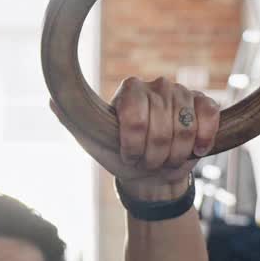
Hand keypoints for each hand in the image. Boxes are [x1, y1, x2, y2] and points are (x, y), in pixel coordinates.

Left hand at [51, 77, 219, 200]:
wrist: (150, 174)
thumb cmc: (119, 155)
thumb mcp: (92, 142)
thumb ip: (72, 120)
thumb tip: (51, 100)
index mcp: (128, 90)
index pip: (134, 114)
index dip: (134, 143)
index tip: (129, 156)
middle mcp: (155, 86)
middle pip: (162, 126)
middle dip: (155, 155)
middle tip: (149, 162)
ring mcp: (181, 93)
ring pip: (184, 125)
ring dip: (177, 153)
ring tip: (168, 160)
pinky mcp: (204, 103)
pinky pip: (208, 115)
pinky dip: (203, 138)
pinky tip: (196, 150)